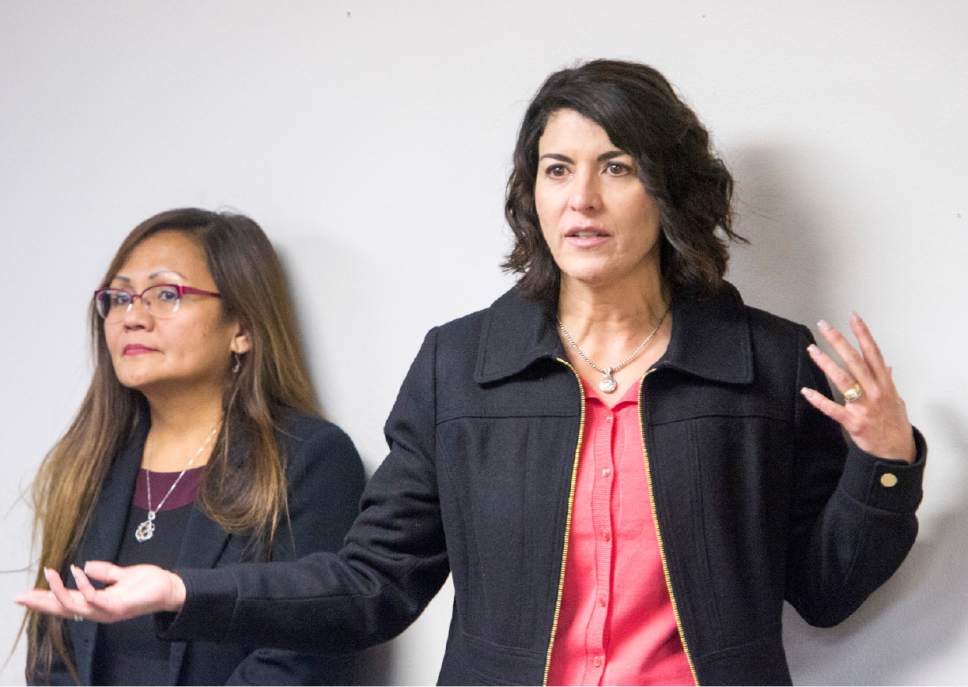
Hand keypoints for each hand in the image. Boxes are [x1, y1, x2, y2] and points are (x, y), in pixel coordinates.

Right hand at [15, 561, 185, 622]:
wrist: (171, 588)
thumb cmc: (147, 583)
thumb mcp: (122, 575)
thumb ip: (104, 572)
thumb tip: (85, 565)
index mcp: (97, 604)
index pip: (66, 604)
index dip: (46, 600)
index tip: (25, 595)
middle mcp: (99, 611)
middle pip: (64, 610)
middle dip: (42, 603)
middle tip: (20, 596)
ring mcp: (107, 612)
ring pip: (75, 607)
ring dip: (59, 592)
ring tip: (50, 573)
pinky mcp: (119, 608)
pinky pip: (95, 599)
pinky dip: (84, 585)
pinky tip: (76, 571)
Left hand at [800, 313, 915, 462]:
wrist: (896, 452)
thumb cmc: (894, 423)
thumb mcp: (895, 398)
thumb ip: (887, 379)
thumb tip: (885, 364)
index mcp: (885, 383)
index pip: (873, 353)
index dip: (863, 334)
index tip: (853, 317)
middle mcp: (875, 391)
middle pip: (855, 360)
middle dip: (839, 341)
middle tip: (824, 326)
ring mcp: (864, 406)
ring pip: (843, 380)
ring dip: (826, 363)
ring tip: (812, 349)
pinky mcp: (853, 422)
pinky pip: (832, 409)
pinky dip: (818, 399)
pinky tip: (805, 391)